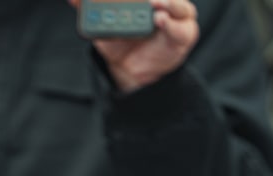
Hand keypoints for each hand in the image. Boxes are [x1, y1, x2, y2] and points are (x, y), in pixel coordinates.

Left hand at [68, 0, 199, 91]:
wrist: (129, 71)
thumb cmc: (120, 40)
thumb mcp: (101, 25)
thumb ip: (90, 9)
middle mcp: (164, 3)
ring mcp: (176, 17)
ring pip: (180, 5)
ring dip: (168, 2)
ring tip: (154, 4)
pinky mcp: (183, 35)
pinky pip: (182, 29)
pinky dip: (173, 24)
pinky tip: (161, 20)